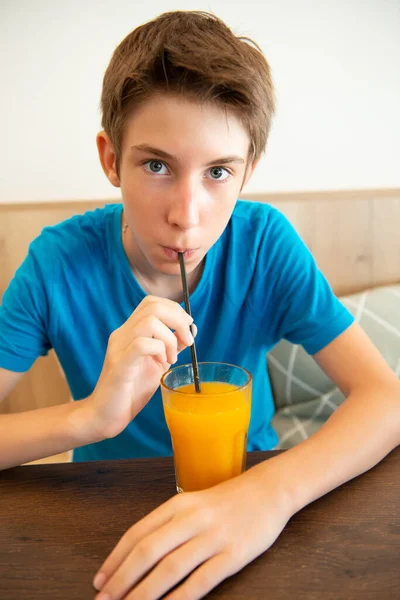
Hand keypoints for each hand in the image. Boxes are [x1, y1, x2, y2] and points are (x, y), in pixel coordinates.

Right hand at [85, 295, 194, 439]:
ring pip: (149, 321)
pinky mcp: (120, 364)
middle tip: (186, 341)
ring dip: (170, 338)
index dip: (174, 309)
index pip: (152, 302)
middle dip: (178, 319)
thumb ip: (172, 346)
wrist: (106, 415)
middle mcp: (122, 334)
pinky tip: (161, 364)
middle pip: (152, 306)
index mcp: (130, 331)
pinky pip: (142, 344)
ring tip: (171, 358)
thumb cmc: (130, 391)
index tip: (187, 327)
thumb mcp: (158, 364)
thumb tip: (191, 330)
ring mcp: (119, 347)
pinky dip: (159, 350)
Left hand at [92, 463, 292, 599]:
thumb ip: (168, 525)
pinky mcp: (234, 554)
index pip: (138, 533)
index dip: (115, 559)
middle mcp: (192, 518)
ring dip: (144, 593)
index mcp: (178, 504)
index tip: (99, 581)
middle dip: (122, 580)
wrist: (268, 490)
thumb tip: (137, 556)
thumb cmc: (226, 501)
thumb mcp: (193, 503)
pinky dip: (180, 598)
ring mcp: (213, 536)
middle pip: (148, 551)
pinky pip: (202, 580)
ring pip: (170, 568)